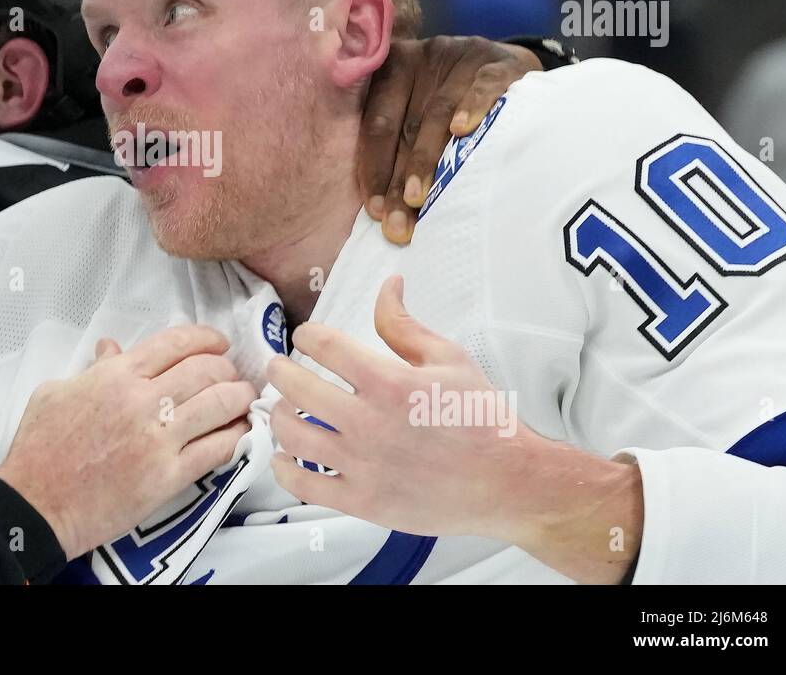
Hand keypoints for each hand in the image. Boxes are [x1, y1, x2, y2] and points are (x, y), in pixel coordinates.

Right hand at [0, 325, 256, 559]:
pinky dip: (236, 437)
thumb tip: (113, 348)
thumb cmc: (39, 448)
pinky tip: (240, 433)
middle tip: (231, 375)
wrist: (35, 505)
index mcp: (116, 376)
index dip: (206, 338)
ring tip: (244, 398)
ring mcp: (159, 439)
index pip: (175, 343)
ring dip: (240, 398)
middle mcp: (143, 401)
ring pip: (220, 405)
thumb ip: (93, 369)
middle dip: (227, 368)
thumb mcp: (55, 393)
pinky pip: (217, 450)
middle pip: (206, 370)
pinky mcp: (168, 476)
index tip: (218, 343)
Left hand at [268, 275, 641, 582]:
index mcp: (388, 382)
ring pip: (292, 435)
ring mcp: (362, 465)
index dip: (306, 334)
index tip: (305, 337)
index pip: (323, 345)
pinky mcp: (362, 501)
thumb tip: (387, 284)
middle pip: (296, 387)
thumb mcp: (448, 358)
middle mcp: (368, 422)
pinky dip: (284, 467)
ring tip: (283, 408)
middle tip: (280, 367)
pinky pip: (303, 484)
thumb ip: (404, 324)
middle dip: (280, 370)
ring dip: (278, 416)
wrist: (507, 482)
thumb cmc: (481, 419)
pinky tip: (285, 455)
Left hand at [357, 36, 540, 243]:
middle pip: (404, 125)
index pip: (376, 124)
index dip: (373, 169)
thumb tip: (381, 210)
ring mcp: (460, 56)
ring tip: (419, 198)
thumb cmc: (455, 101)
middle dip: (398, 179)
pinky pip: (483, 84)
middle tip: (397, 222)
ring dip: (426, 159)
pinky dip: (472, 107)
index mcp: (392, 70)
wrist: (509, 67)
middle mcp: (421, 58)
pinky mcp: (498, 61)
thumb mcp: (421, 112)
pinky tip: (462, 132)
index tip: (375, 211)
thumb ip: (400, 147)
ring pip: (438, 111)